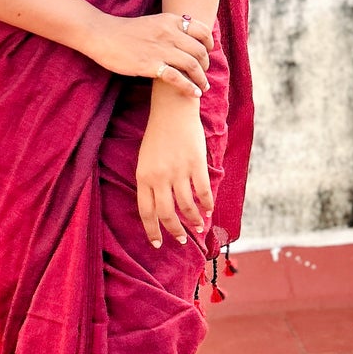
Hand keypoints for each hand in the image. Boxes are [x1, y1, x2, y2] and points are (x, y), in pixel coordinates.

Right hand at [82, 10, 214, 96]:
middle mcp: (169, 33)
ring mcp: (160, 50)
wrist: (102, 35)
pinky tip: (194, 93)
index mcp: (170, 21)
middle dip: (206, 65)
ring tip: (203, 86)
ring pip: (192, 64)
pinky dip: (189, 87)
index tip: (208, 52)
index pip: (202, 30)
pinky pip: (177, 78)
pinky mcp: (151, 65)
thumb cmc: (126, 31)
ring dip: (202, 78)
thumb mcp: (153, 21)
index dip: (209, 43)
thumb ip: (170, 28)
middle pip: (199, 50)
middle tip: (205, 74)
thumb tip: (187, 37)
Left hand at [136, 96, 214, 246]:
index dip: (152, 230)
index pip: (146, 212)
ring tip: (198, 226)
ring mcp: (178, 171)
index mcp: (143, 176)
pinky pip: (203, 191)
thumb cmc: (158, 135)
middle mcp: (159, 177)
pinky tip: (209, 210)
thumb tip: (159, 208)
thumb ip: (150, 182)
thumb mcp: (145, 160)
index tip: (158, 243)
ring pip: (187, 206)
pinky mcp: (195, 164)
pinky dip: (207, 204)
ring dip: (194, 220)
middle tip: (182, 239)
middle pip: (167, 213)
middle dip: (175, 231)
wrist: (172, 110)